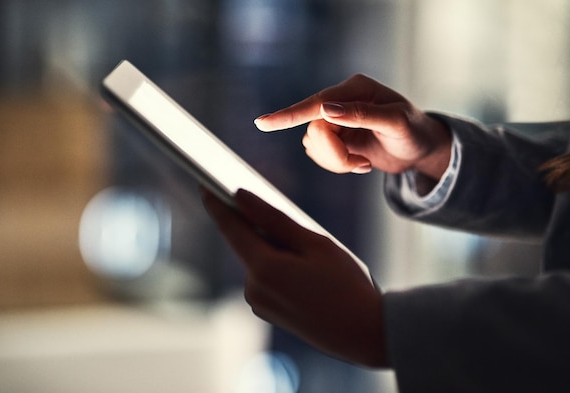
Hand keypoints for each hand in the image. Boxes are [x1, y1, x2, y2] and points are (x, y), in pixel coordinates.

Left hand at [202, 188, 388, 367]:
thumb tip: (242, 197)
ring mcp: (258, 303)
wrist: (365, 334)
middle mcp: (253, 289)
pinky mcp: (267, 311)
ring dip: (272, 247)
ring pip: (257, 261)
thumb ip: (274, 219)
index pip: (231, 228)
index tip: (204, 183)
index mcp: (263, 269)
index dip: (216, 203)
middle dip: (257, 225)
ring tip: (306, 250)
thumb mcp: (314, 243)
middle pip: (246, 244)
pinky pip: (265, 278)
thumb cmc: (345, 285)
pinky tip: (303, 268)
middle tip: (271, 206)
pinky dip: (277, 265)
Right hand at [255, 74, 451, 179]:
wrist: (421, 150)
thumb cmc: (414, 132)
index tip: (262, 124)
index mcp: (354, 89)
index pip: (315, 103)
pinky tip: (360, 164)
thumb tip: (326, 110)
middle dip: (332, 153)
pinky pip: (319, 155)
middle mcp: (340, 101)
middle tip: (357, 164)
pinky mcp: (335, 138)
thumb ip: (361, 115)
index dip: (288, 115)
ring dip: (336, 162)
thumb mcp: (395, 122)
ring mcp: (336, 120)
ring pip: (313, 145)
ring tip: (362, 164)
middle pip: (314, 130)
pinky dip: (337, 166)